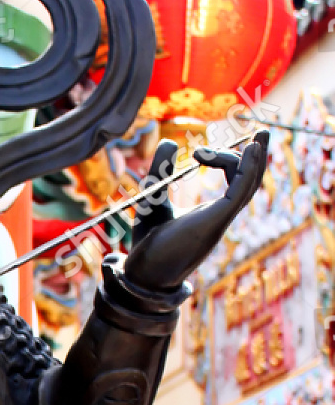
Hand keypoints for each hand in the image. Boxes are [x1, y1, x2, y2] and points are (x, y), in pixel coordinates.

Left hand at [123, 130, 268, 293]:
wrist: (142, 273)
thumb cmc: (148, 243)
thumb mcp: (153, 197)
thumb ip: (161, 170)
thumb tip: (170, 142)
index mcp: (210, 213)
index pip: (233, 182)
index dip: (227, 160)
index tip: (199, 151)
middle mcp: (220, 216)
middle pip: (249, 183)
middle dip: (258, 158)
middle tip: (263, 131)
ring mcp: (219, 219)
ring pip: (248, 186)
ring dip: (256, 160)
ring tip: (260, 134)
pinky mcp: (214, 221)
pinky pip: (239, 193)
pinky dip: (247, 170)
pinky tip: (250, 150)